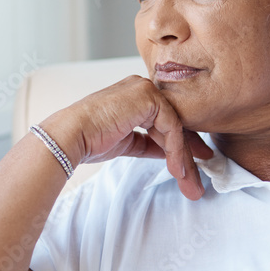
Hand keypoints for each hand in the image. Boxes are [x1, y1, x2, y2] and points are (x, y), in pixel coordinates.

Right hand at [40, 75, 213, 199]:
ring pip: (176, 126)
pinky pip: (171, 127)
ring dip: (183, 158)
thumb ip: (150, 143)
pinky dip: (176, 150)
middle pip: (175, 122)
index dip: (182, 144)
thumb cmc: (90, 139)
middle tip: (197, 180)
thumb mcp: (128, 142)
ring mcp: (146, 89)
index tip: (195, 165)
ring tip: (189, 183)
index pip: (167, 120)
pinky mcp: (148, 96)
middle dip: (188, 153)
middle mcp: (143, 87)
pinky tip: (176, 170)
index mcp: (137, 95)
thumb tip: (169, 154)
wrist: (72, 136)